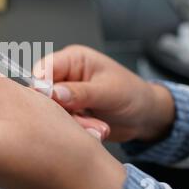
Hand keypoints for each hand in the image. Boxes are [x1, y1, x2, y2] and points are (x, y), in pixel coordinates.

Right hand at [34, 45, 175, 142]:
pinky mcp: (69, 112)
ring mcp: (66, 95)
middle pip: (44, 92)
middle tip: (81, 119)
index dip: (42, 87)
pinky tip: (96, 130)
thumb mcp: (108, 92)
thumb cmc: (133, 94)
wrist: (146, 117)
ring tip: (96, 126)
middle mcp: (66, 75)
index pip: (44, 69)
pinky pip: (62, 122)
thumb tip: (51, 93)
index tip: (51, 103)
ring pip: (52, 110)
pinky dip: (77, 129)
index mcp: (74, 59)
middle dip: (60, 110)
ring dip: (72, 122)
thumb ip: (79, 92)